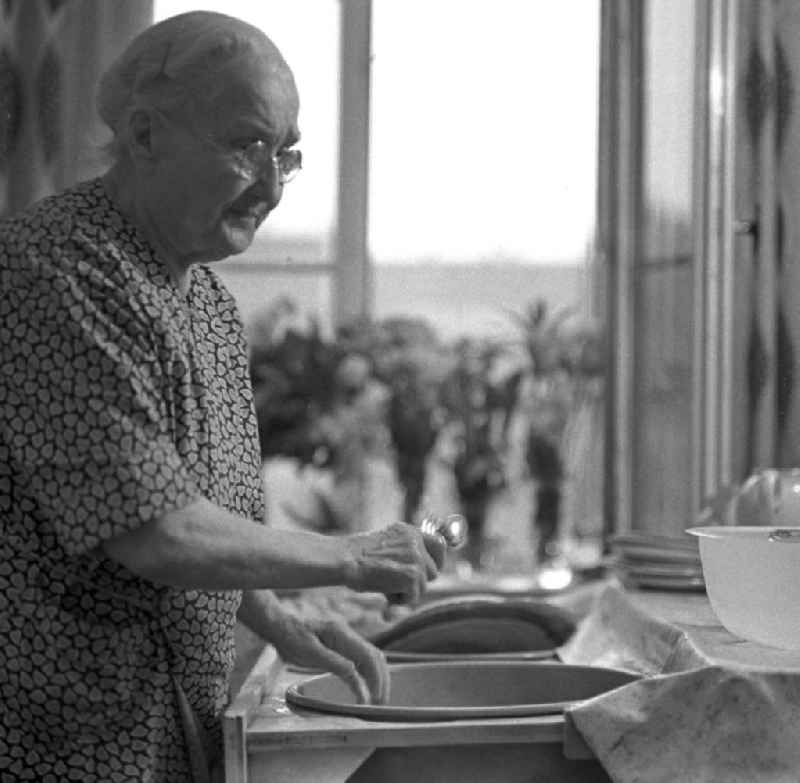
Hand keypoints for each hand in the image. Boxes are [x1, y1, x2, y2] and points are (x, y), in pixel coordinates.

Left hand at [272, 612, 389, 704]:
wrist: (280, 626)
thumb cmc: (291, 638)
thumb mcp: (308, 652)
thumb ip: (332, 662)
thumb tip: (355, 673)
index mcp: (341, 635)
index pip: (368, 657)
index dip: (375, 679)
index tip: (373, 700)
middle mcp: (348, 636)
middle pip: (375, 657)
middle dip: (381, 680)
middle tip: (379, 704)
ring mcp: (346, 640)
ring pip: (371, 658)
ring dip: (377, 678)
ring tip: (376, 699)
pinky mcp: (341, 646)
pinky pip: (361, 660)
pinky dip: (367, 675)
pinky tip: (365, 688)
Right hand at [344, 522, 445, 604]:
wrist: (345, 559)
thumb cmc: (356, 558)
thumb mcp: (386, 546)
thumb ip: (405, 554)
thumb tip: (419, 579)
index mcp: (409, 531)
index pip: (439, 544)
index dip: (436, 561)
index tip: (427, 571)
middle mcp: (416, 542)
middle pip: (433, 571)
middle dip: (419, 581)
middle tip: (398, 584)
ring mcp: (416, 558)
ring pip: (423, 586)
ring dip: (406, 591)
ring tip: (384, 584)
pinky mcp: (412, 575)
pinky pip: (413, 597)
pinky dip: (399, 600)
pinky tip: (383, 591)